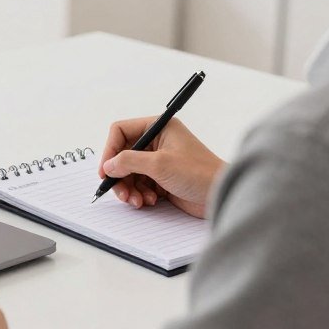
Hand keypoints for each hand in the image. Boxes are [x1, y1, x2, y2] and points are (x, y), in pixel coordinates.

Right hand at [100, 117, 225, 217]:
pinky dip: (139, 194)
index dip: (110, 149)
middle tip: (120, 191)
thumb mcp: (159, 164)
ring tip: (137, 200)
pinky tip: (148, 201)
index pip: (121, 131)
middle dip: (120, 175)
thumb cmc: (200, 173)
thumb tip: (108, 165)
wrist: (222, 196)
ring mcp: (159, 160)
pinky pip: (139, 184)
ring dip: (129, 188)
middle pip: (123, 155)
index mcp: (159, 127)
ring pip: (129, 172)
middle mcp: (157, 141)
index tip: (106, 169)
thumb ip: (129, 161)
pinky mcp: (161, 178)